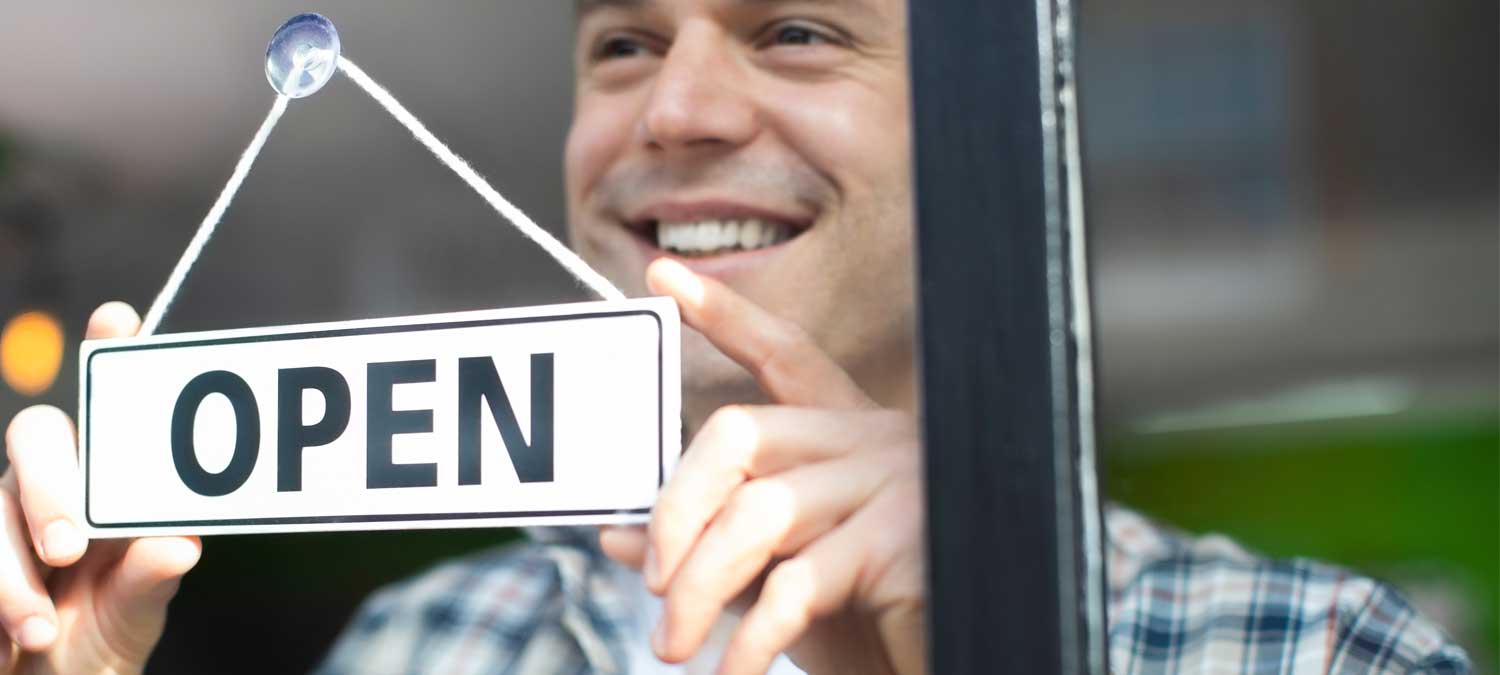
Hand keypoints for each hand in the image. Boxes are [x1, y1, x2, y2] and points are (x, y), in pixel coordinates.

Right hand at [0, 302, 200, 673]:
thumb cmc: (103, 635)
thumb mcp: (135, 616)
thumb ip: (151, 580)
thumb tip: (179, 544)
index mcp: (109, 483)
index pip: (110, 406)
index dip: (108, 351)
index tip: (120, 317)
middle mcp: (53, 483)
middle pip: (36, 436)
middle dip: (51, 487)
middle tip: (70, 547)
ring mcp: (2, 512)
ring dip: (13, 574)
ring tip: (43, 630)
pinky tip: (10, 645)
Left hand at [600, 260, 925, 674]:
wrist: (961, 664)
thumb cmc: (874, 628)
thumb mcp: (778, 582)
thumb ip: (709, 548)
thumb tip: (615, 535)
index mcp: (851, 436)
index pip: (783, 355)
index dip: (725, 313)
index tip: (663, 275)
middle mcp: (876, 439)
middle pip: (739, 434)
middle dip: (677, 511)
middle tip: (652, 584)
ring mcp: (896, 482)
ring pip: (758, 513)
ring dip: (700, 587)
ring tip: (673, 646)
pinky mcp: (905, 538)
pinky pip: (795, 582)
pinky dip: (750, 638)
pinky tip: (730, 671)